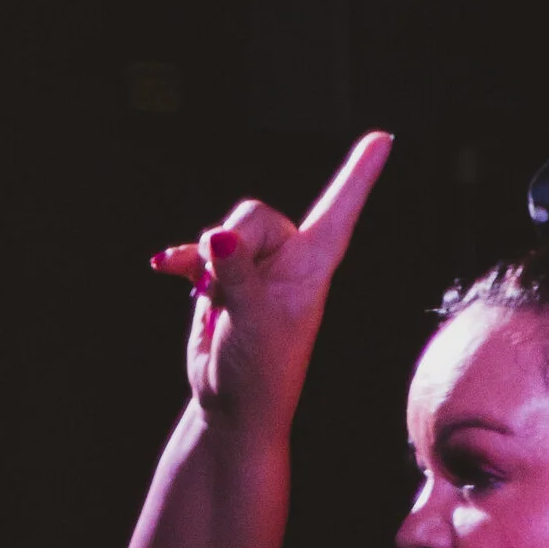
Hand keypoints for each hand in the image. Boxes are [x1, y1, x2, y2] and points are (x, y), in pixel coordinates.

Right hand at [149, 132, 393, 431]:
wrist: (231, 408)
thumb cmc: (260, 375)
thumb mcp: (253, 323)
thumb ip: (238, 275)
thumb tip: (218, 237)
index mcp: (311, 267)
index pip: (339, 212)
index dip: (359, 175)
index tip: (384, 139)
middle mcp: (287, 260)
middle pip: (254, 214)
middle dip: (232, 245)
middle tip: (230, 295)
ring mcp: (252, 267)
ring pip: (223, 229)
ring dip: (207, 262)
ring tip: (216, 305)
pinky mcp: (221, 277)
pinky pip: (196, 250)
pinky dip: (182, 259)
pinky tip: (164, 267)